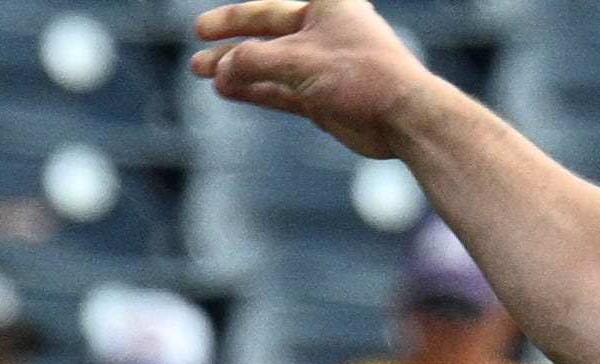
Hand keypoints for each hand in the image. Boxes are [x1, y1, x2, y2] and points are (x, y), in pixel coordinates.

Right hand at [192, 0, 445, 159]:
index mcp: (324, 7)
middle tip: (195, 62)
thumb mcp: (297, 60)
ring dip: (239, 74)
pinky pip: (282, 93)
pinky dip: (257, 92)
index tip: (199, 30)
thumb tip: (223, 70)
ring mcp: (324, 68)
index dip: (230, 21)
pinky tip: (229, 92)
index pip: (265, 11)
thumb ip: (254, 61)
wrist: (404, 117)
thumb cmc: (360, 74)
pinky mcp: (326, 99)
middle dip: (229, 51)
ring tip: (205, 77)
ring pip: (271, 68)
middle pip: (265, 39)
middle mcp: (324, 33)